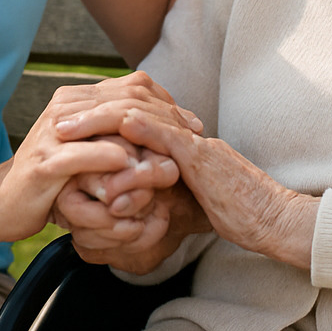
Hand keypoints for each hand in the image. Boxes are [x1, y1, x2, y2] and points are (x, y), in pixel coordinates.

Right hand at [0, 73, 198, 240]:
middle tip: (192, 139)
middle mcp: (65, 107)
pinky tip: (133, 169)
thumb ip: (116, 133)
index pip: (131, 87)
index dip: (166, 103)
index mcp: (77, 98)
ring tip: (173, 159)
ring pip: (109, 127)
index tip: (192, 124)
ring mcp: (53, 132)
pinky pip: (83, 156)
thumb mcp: (89, 149)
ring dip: (145, 142)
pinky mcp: (44, 162)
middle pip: (126, 102)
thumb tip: (163, 128)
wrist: (2, 201)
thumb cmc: (53, 177)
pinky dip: (110, 161)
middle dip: (164, 120)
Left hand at [58, 99, 317, 269]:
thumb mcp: (193, 198)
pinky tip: (117, 124)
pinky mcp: (206, 158)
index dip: (101, 120)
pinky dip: (143, 128)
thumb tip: (135, 192)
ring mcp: (197, 143)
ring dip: (103, 119)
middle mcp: (187, 136)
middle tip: (57, 120)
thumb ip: (168, 187)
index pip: (136, 122)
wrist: (274, 220)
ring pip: (144, 119)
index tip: (69, 126)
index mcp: (182, 144)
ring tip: (69, 127)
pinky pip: (170, 137)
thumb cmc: (238, 215)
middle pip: (133, 111)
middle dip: (91, 114)